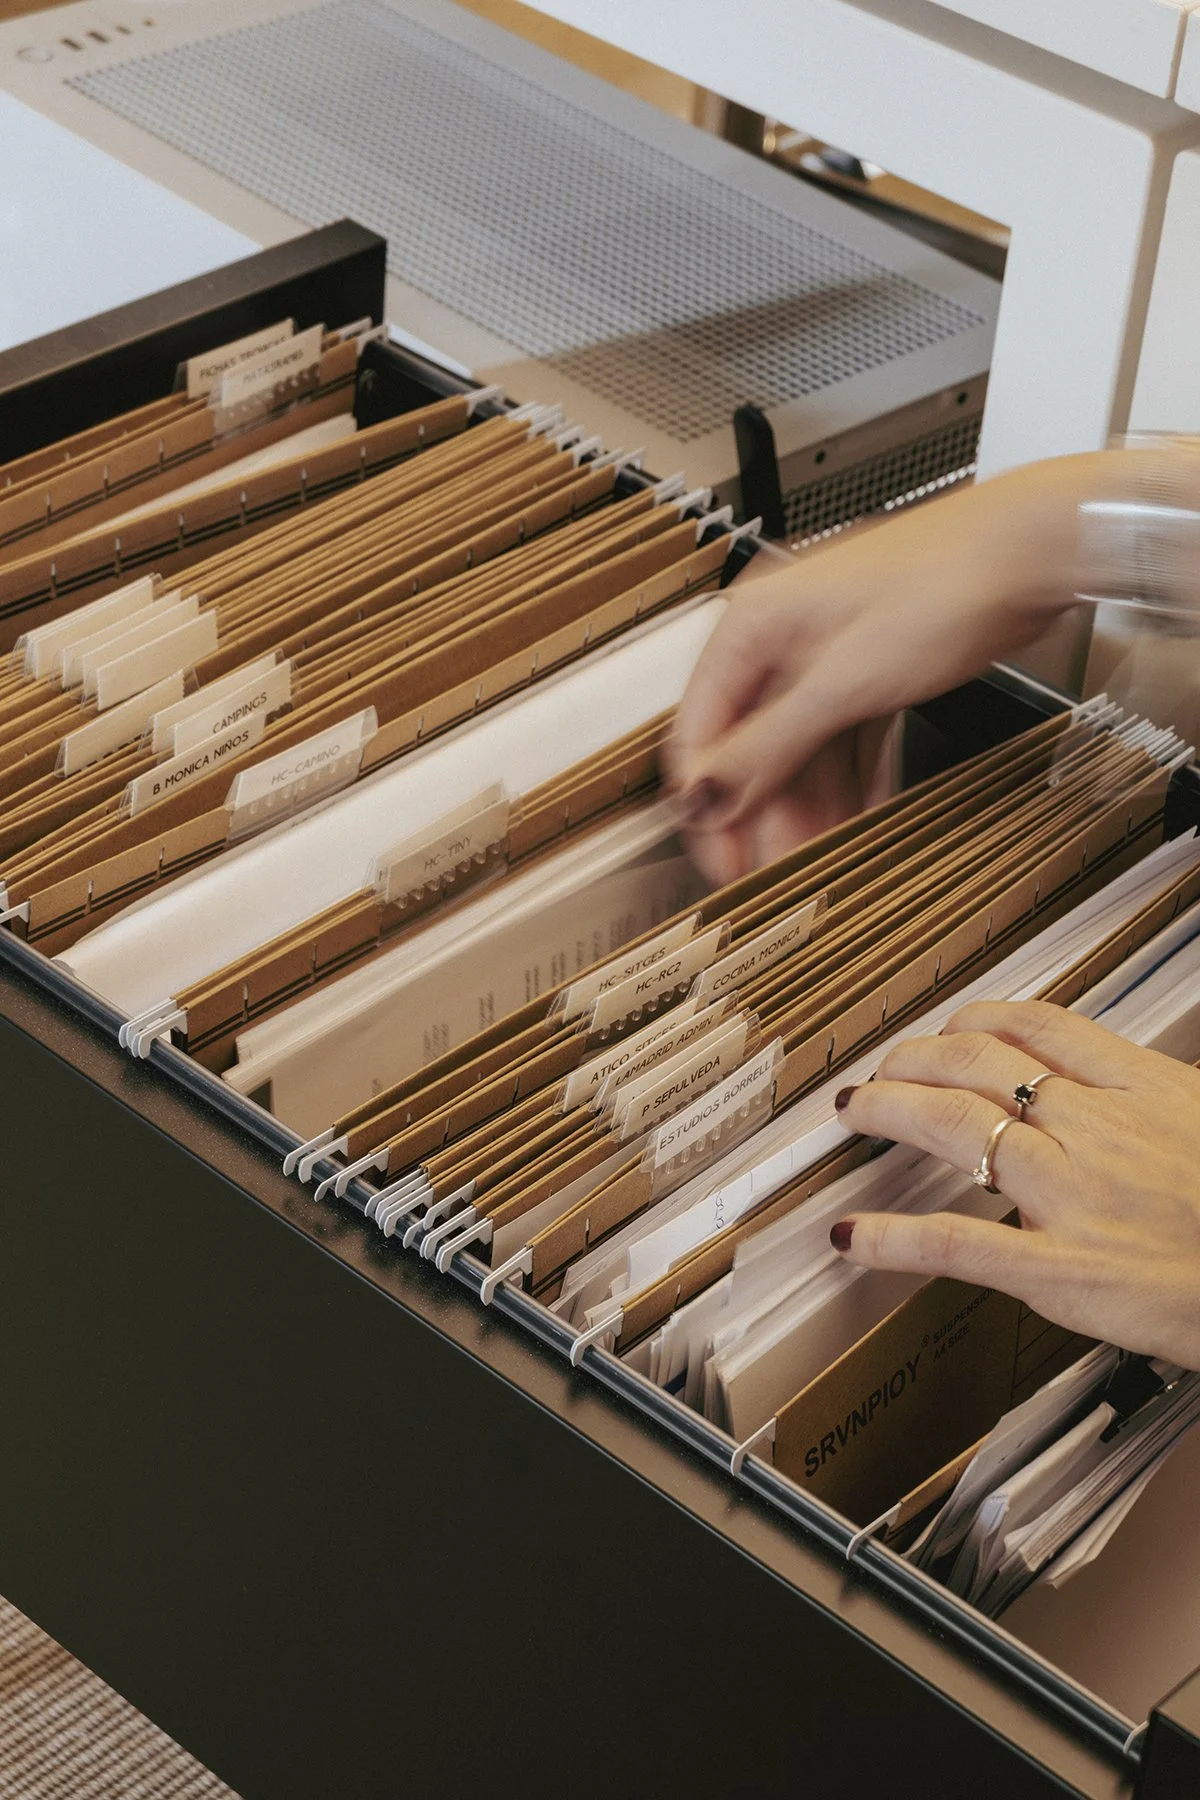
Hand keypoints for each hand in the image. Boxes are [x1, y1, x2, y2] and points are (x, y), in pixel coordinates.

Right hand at [669, 451, 1141, 882]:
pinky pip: (847, 737)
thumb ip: (769, 746)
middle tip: (781, 870)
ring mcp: (829, 654)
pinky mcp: (872, 668)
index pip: (701, 731)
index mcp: (753, 626)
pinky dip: (853, 780)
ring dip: (813, 805)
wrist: (1035, 548)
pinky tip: (860, 819)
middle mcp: (782, 638)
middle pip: (753, 746)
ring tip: (820, 858)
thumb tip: (704, 797)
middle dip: (768, 813)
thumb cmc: (948, 581)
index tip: (725, 861)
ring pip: (804, 747)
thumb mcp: (844, 681)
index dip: (709, 803)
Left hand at [831, 1001, 1199, 1370]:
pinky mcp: (1061, 1270)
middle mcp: (1098, 1130)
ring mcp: (1074, 1196)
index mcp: (1143, 1090)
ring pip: (956, 1126)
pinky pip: (958, 1243)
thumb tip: (1107, 1096)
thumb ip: (1152, 1103)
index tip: (949, 1027)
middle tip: (881, 1071)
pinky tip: (852, 1237)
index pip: (1038, 1027)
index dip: (976, 1020)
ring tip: (855, 1113)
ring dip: (889, 1110)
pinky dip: (894, 1239)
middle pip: (978, 1063)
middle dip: (913, 1058)